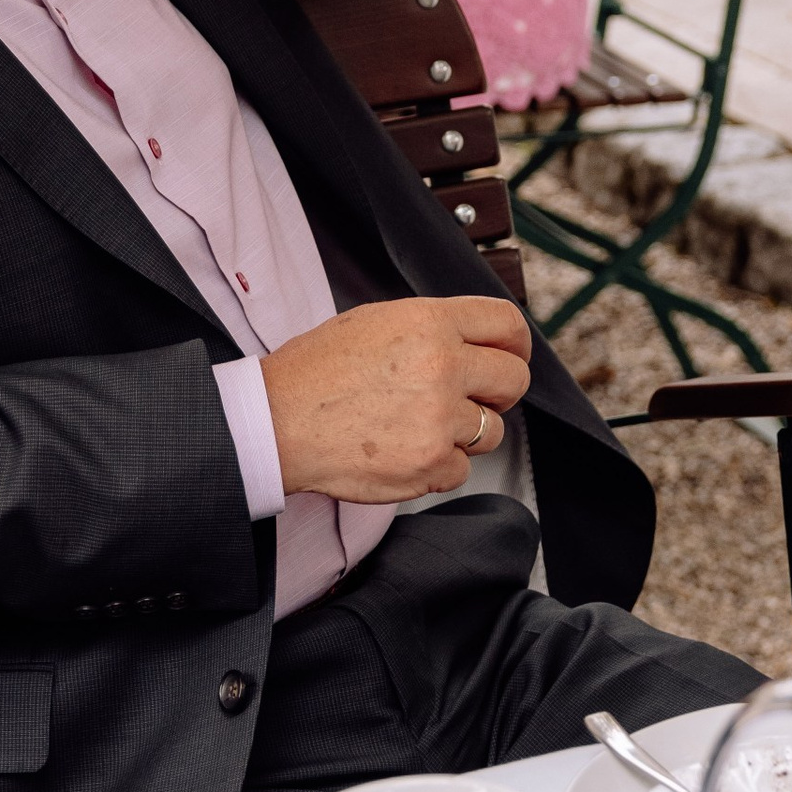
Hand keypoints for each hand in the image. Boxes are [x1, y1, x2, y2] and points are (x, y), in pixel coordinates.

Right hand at [261, 296, 531, 501]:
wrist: (276, 421)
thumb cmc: (316, 372)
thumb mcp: (376, 322)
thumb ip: (432, 329)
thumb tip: (475, 342)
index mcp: (430, 322)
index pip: (506, 323)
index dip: (515, 342)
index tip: (511, 354)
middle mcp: (443, 366)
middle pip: (513, 379)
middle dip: (498, 390)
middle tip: (472, 397)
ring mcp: (439, 418)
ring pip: (492, 430)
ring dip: (466, 433)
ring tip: (420, 426)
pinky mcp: (431, 464)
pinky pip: (462, 469)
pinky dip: (438, 467)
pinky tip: (403, 451)